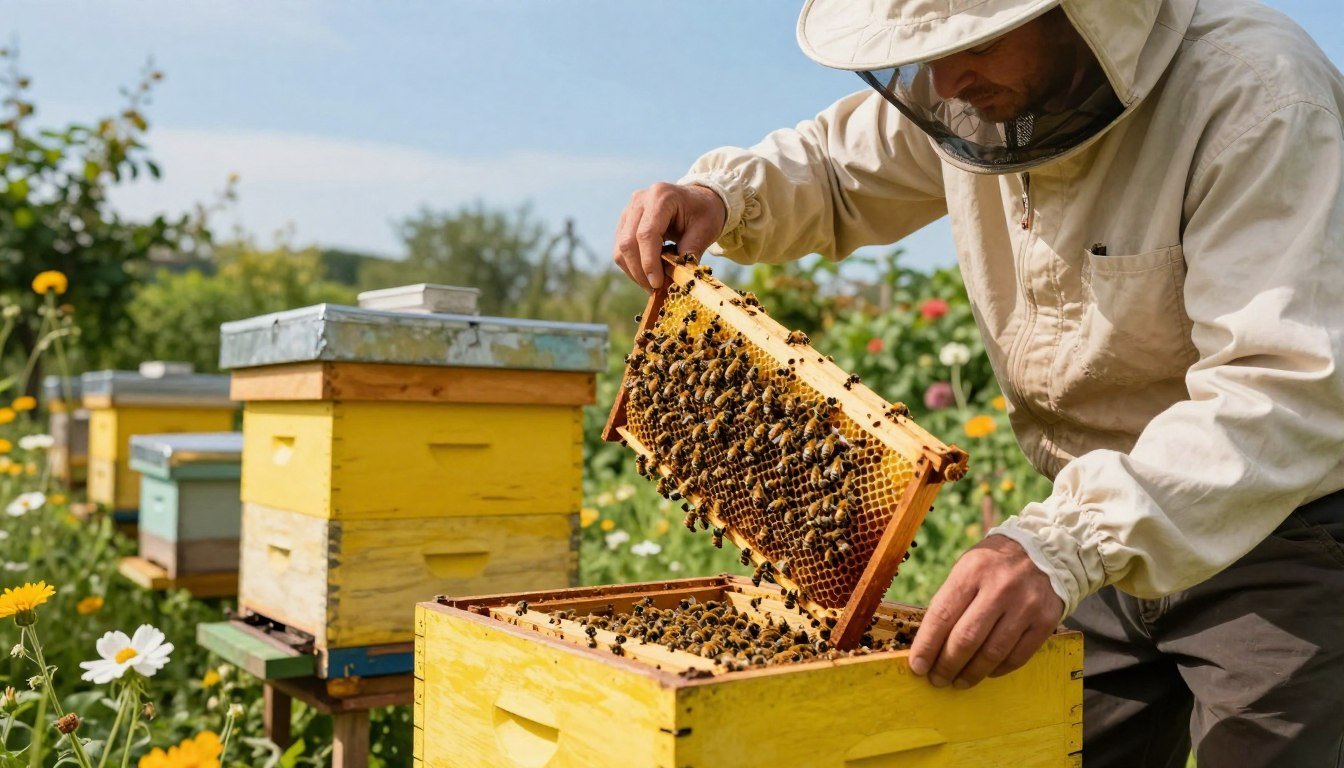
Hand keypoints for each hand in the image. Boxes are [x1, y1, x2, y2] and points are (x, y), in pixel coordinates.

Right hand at [613, 182, 725, 291]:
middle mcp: (640, 200)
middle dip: (640, 271)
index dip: (649, 262)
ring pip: (620, 248)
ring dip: (634, 272)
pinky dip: (632, 266)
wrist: (698, 199)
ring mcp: (629, 210)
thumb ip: (690, 252)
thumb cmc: (704, 213)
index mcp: (661, 196)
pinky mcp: (624, 222)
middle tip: (655, 290)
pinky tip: (648, 274)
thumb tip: (676, 278)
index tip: (657, 283)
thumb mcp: (705, 230)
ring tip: (653, 285)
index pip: (646, 233)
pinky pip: (620, 249)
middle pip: (628, 242)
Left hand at [909, 534, 1062, 688]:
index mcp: (972, 571)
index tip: (918, 666)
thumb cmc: (994, 564)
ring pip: (992, 653)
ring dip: (971, 673)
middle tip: (937, 679)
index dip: (927, 646)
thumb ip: (951, 601)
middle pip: (966, 638)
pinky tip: (987, 672)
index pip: (942, 615)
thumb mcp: (967, 568)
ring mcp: (1025, 605)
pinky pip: (1017, 656)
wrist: (1044, 550)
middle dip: (947, 665)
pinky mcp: (1045, 621)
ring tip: (958, 681)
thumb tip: (930, 644)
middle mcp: (1000, 588)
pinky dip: (998, 670)